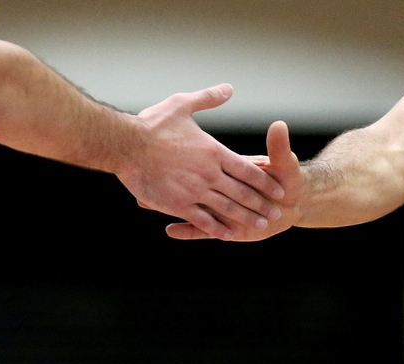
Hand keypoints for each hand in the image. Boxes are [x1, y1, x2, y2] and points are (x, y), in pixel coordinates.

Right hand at [116, 84, 285, 240]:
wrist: (125, 145)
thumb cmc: (152, 124)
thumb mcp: (182, 105)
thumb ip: (208, 99)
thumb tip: (228, 88)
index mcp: (214, 152)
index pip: (247, 170)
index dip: (265, 181)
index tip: (279, 190)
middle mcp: (209, 174)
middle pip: (243, 193)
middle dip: (262, 204)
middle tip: (277, 213)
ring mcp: (194, 191)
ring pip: (227, 209)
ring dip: (246, 218)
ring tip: (261, 226)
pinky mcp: (177, 204)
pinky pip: (202, 220)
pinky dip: (217, 229)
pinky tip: (227, 235)